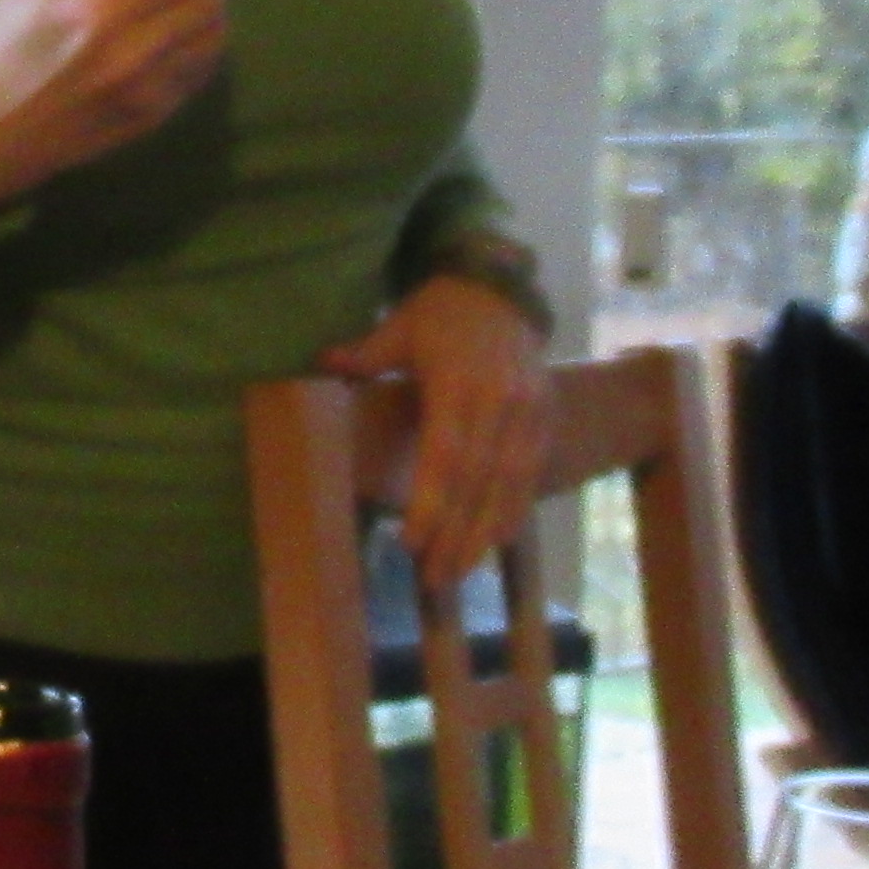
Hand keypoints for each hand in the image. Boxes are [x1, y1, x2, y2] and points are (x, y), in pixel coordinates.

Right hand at [0, 0, 228, 209]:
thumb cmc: (0, 54)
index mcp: (99, 10)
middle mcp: (133, 51)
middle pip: (210, 0)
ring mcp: (148, 90)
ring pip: (214, 38)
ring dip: (212, 10)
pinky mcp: (153, 117)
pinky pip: (199, 72)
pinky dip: (200, 47)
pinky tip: (182, 34)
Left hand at [317, 269, 549, 592]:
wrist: (500, 290)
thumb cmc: (439, 313)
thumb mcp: (397, 327)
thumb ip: (364, 355)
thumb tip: (322, 364)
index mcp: (459, 382)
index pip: (446, 456)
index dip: (431, 503)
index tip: (412, 543)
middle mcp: (501, 401)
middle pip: (478, 481)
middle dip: (456, 534)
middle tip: (434, 578)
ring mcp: (529, 411)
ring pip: (509, 483)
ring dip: (484, 533)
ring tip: (460, 572)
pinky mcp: (545, 417)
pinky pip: (531, 472)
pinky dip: (514, 509)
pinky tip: (496, 542)